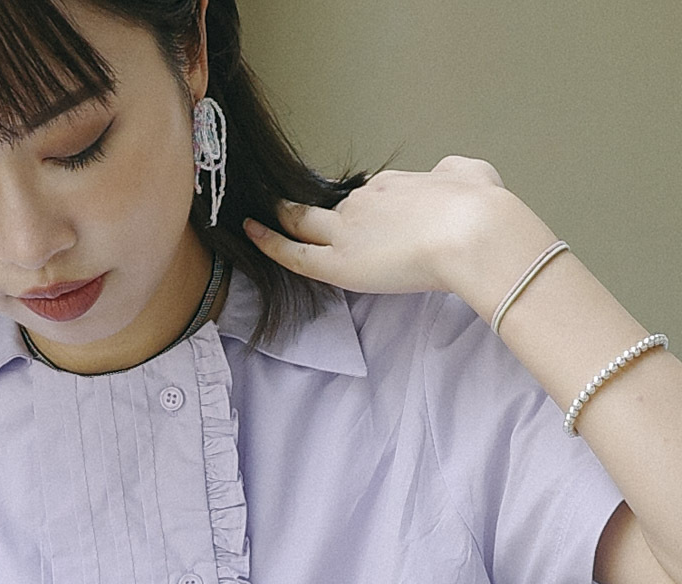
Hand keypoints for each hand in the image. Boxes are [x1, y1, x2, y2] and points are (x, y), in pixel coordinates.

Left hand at [244, 155, 510, 299]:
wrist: (473, 230)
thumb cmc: (481, 207)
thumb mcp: (472, 174)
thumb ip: (454, 173)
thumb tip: (449, 174)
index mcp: (397, 185)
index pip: (371, 199)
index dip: (362, 211)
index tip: (357, 222)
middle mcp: (366, 201)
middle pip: (332, 208)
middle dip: (308, 209)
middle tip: (285, 209)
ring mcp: (349, 229)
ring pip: (308, 224)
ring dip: (288, 222)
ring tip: (263, 223)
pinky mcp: (338, 261)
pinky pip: (294, 252)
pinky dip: (269, 241)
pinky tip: (251, 232)